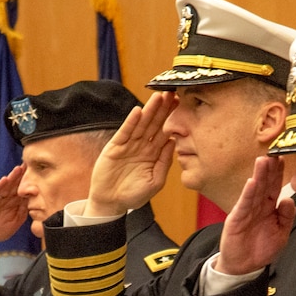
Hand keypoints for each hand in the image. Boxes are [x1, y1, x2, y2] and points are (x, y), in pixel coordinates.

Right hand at [0, 164, 28, 255]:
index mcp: (11, 203)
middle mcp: (3, 199)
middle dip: (21, 175)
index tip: (38, 175)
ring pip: (4, 187)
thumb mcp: (15, 222)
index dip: (29, 183)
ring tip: (18, 169)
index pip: (21, 191)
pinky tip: (4, 181)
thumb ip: (23, 212)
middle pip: (13, 185)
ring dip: (11, 178)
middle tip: (29, 165)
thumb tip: (34, 202)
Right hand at [87, 92, 178, 216]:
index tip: (183, 105)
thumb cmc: (134, 194)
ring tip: (158, 96)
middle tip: (173, 92)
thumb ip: (164, 163)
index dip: (174, 119)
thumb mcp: (155, 181)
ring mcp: (129, 145)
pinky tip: (138, 112)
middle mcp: (143, 145)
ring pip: (141, 124)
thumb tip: (174, 143)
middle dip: (164, 108)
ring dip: (149, 110)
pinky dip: (131, 122)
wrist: (111, 203)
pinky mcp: (115, 147)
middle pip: (155, 123)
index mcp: (154, 153)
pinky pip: (125, 132)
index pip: (166, 132)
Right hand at [212, 157, 289, 276]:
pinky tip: (251, 183)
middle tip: (275, 152)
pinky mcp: (236, 219)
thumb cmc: (261, 249)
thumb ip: (286, 218)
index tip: (285, 158)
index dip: (279, 173)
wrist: (243, 266)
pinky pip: (243, 205)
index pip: (275, 186)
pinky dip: (247, 194)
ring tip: (263, 161)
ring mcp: (246, 211)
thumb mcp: (280, 234)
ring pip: (254, 190)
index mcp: (269, 207)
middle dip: (269, 168)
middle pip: (265, 183)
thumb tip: (289, 200)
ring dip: (259, 175)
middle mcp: (258, 206)